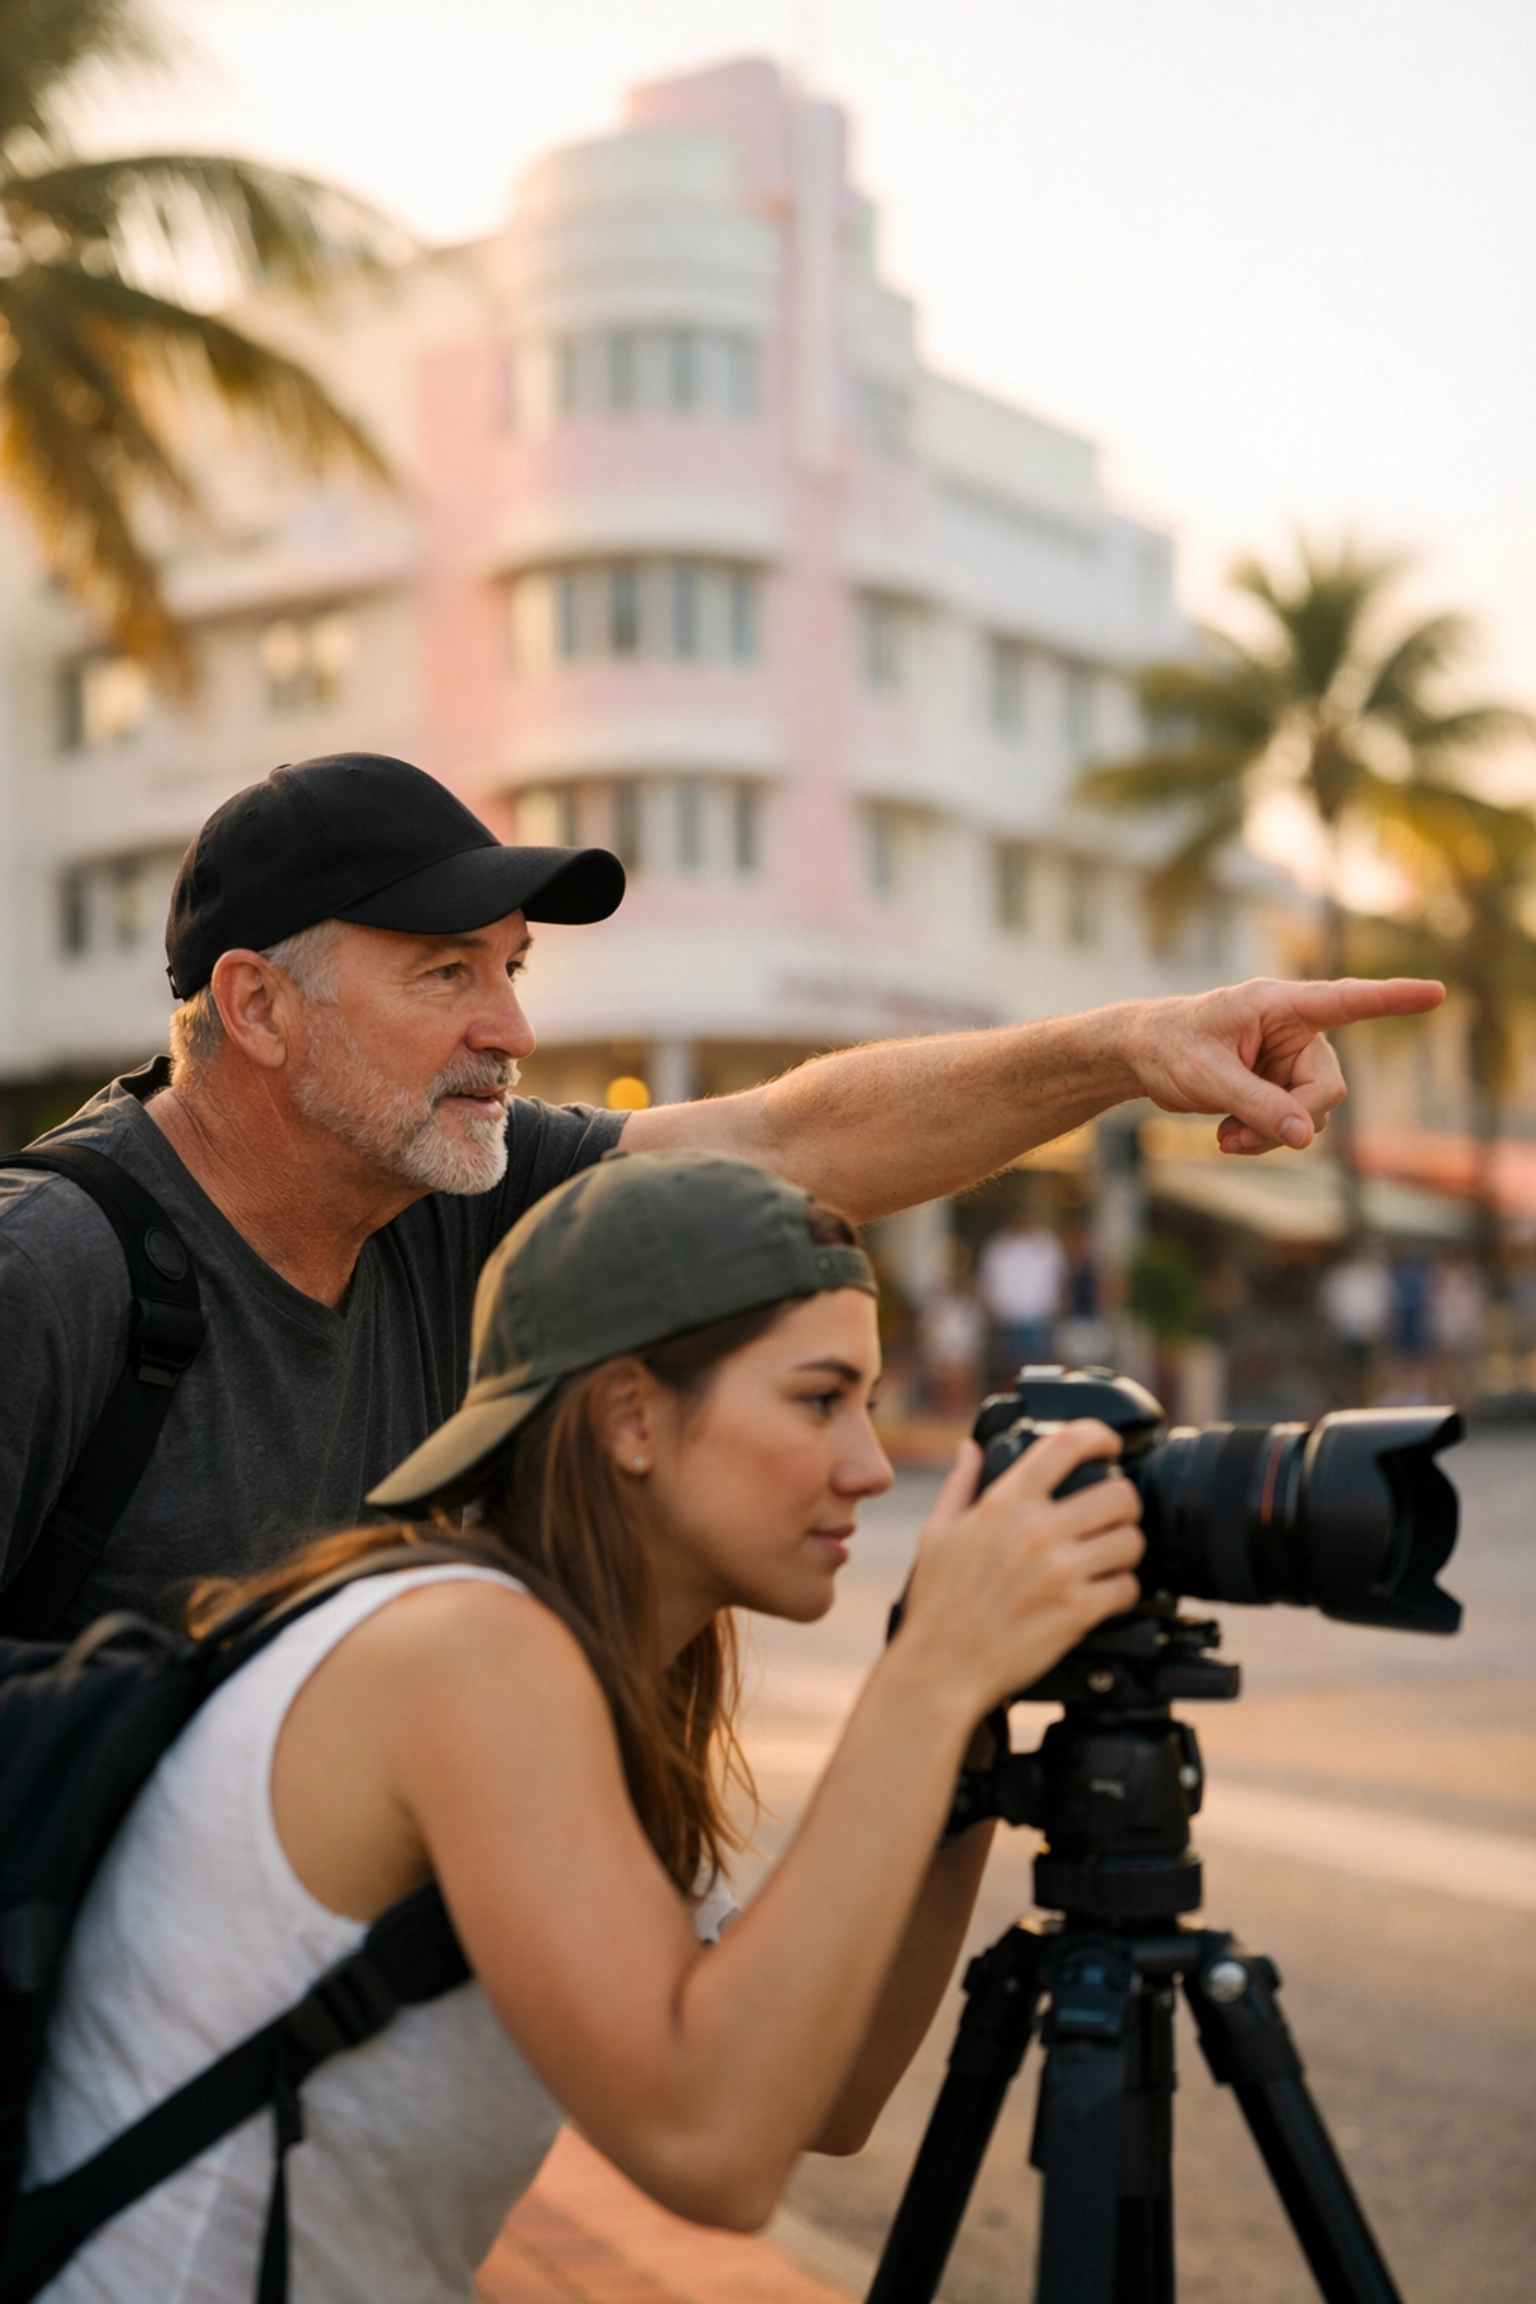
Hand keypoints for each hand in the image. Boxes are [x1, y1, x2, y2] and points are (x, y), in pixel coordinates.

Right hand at [896, 1422, 1143, 1718]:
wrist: (941, 1667)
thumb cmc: (937, 1604)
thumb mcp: (937, 1534)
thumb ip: (960, 1485)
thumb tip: (970, 1448)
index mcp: (1004, 1504)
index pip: (1066, 1445)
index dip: (1098, 1436)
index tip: (1107, 1445)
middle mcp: (1037, 1531)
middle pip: (1119, 1494)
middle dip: (1122, 1503)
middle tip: (1112, 1515)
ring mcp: (1061, 1572)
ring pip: (1131, 1540)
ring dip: (1126, 1547)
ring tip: (1109, 1556)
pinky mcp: (1078, 1612)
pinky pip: (1128, 1586)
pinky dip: (1122, 1589)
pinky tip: (1104, 1592)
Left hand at [1121, 975, 1443, 1155]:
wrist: (1140, 1057)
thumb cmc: (1169, 1048)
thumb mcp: (1208, 1078)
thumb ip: (1257, 1106)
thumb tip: (1306, 1138)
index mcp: (1278, 1005)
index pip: (1345, 1001)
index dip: (1392, 999)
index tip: (1436, 993)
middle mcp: (1293, 1029)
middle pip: (1327, 1086)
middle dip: (1292, 1119)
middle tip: (1239, 1139)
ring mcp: (1289, 1059)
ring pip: (1311, 1112)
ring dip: (1272, 1134)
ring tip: (1224, 1138)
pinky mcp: (1279, 1085)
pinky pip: (1292, 1123)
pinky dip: (1264, 1137)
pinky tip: (1227, 1137)